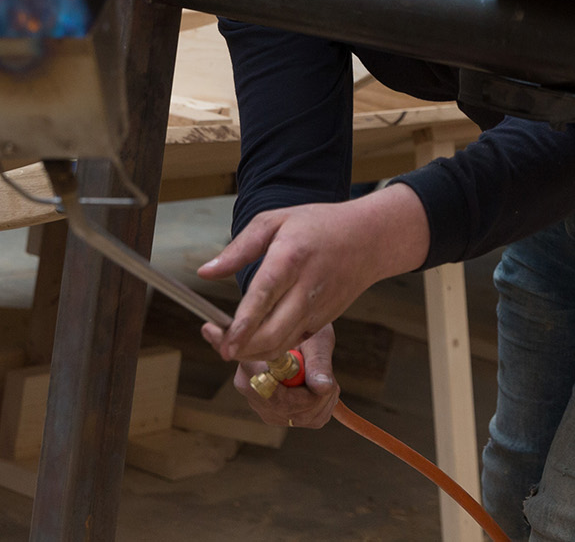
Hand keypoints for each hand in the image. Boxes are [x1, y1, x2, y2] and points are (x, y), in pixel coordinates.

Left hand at [197, 184, 428, 363]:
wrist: (369, 239)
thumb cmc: (317, 225)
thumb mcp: (275, 221)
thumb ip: (238, 248)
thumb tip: (205, 272)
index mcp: (291, 257)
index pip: (264, 295)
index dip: (244, 323)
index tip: (225, 342)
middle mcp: (306, 287)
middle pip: (273, 332)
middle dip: (244, 349)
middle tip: (221, 347)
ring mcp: (318, 308)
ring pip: (283, 344)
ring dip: (255, 353)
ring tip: (233, 346)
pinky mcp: (324, 320)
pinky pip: (294, 341)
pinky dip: (274, 347)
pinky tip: (258, 339)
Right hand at [232, 324, 338, 428]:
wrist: (299, 331)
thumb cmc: (305, 326)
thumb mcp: (314, 340)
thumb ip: (318, 363)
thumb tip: (323, 388)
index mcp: (249, 367)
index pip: (275, 398)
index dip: (305, 396)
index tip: (326, 382)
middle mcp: (251, 390)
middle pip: (289, 412)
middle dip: (318, 398)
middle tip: (331, 379)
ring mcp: (262, 406)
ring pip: (301, 418)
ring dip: (323, 402)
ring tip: (325, 378)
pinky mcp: (277, 415)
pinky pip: (307, 421)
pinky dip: (323, 408)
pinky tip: (320, 388)